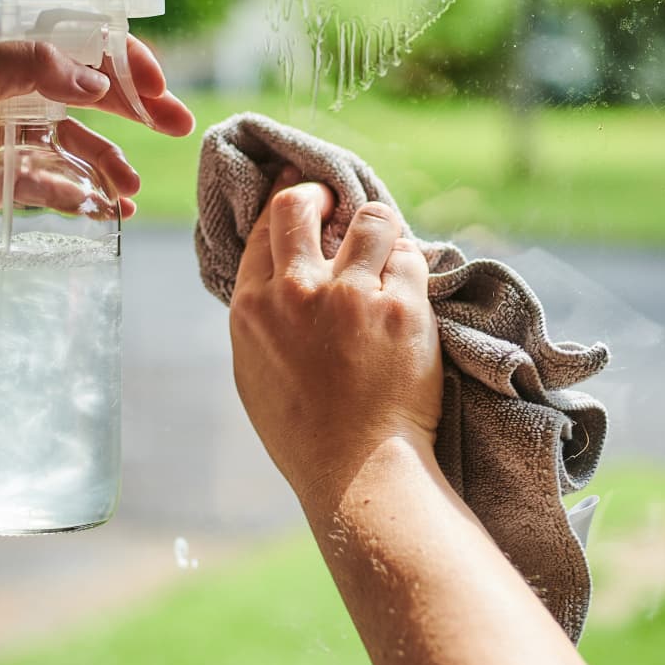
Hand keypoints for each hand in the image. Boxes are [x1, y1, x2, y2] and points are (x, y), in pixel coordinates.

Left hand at [0, 35, 194, 251]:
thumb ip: (30, 64)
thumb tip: (95, 81)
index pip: (70, 41)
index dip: (118, 57)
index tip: (155, 82)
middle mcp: (1, 89)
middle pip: (84, 91)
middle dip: (134, 108)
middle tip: (179, 124)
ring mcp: (3, 136)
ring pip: (76, 143)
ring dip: (111, 162)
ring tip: (132, 190)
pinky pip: (56, 183)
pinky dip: (85, 195)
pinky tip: (108, 211)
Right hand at [229, 168, 443, 505]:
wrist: (357, 470)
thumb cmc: (306, 434)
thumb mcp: (257, 372)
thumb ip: (264, 318)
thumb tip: (278, 279)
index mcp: (253, 308)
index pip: (267, 227)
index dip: (288, 202)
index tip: (304, 193)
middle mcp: (296, 293)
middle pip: (303, 204)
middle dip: (322, 194)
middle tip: (339, 205)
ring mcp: (350, 297)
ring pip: (371, 220)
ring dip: (381, 229)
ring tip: (387, 250)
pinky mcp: (401, 308)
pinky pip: (411, 258)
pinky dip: (412, 268)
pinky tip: (410, 290)